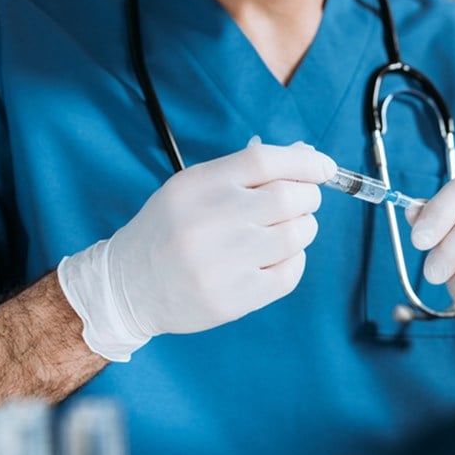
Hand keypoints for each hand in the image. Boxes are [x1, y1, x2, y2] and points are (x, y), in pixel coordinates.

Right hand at [58, 142, 335, 360]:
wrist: (129, 285)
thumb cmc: (169, 230)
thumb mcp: (194, 188)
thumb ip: (245, 172)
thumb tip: (305, 156)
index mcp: (198, 186)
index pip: (265, 161)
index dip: (305, 161)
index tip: (324, 167)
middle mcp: (210, 221)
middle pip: (288, 198)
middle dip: (308, 196)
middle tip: (303, 201)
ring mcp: (223, 263)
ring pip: (296, 235)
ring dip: (304, 228)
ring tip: (286, 230)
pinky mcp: (234, 298)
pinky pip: (290, 273)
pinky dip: (294, 260)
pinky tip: (277, 257)